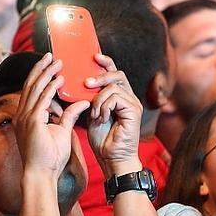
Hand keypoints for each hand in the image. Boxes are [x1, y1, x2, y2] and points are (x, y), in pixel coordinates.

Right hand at [15, 54, 89, 175]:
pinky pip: (41, 100)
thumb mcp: (62, 131)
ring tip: (57, 62)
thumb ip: (69, 116)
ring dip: (46, 74)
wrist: (42, 174)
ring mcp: (25, 118)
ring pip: (35, 89)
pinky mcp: (32, 122)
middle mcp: (23, 114)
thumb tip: (82, 103)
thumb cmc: (50, 157)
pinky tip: (59, 79)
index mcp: (28, 116)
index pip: (33, 90)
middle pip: (31, 85)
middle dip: (41, 68)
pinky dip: (49, 88)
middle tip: (52, 55)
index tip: (51, 64)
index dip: (41, 75)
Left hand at [84, 54, 143, 177]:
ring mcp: (133, 103)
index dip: (105, 62)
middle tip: (87, 84)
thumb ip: (90, 98)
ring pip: (113, 87)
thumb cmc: (102, 139)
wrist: (111, 158)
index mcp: (119, 97)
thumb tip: (81, 82)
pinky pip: (115, 97)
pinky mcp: (134, 110)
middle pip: (117, 74)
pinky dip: (104, 106)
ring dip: (98, 100)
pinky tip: (102, 118)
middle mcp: (129, 97)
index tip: (93, 56)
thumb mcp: (92, 113)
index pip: (114, 73)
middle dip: (101, 76)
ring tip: (95, 115)